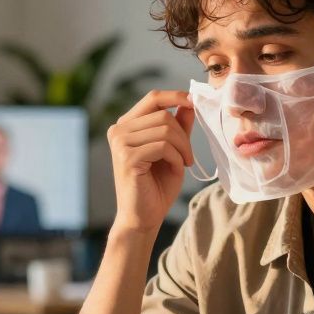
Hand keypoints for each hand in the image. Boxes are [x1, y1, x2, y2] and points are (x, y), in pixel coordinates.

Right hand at [108, 90, 195, 233]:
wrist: (143, 217)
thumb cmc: (157, 186)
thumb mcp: (173, 151)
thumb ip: (178, 126)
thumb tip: (188, 102)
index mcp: (126, 125)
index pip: (153, 98)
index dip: (175, 96)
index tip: (194, 103)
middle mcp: (118, 130)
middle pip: (163, 114)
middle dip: (183, 135)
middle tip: (189, 156)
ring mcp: (120, 142)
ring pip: (165, 129)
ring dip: (182, 148)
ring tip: (182, 163)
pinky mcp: (127, 157)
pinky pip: (163, 146)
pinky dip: (176, 157)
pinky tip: (175, 169)